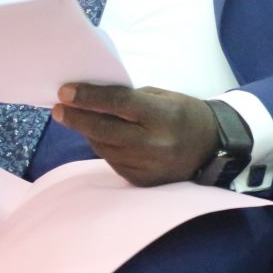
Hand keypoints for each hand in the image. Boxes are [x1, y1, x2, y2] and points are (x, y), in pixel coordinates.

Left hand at [52, 84, 217, 186]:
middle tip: (59, 108)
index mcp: (162, 116)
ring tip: (77, 118)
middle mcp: (153, 143)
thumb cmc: (186, 114)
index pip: (119, 104)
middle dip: (77, 118)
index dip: (89, 98)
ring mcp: (146, 166)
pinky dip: (103, 146)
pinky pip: (112, 161)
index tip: (65, 92)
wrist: (213, 148)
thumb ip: (131, 98)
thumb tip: (94, 99)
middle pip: (104, 130)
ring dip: (87, 132)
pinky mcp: (141, 180)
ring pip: (104, 147)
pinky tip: (100, 136)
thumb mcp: (164, 97)